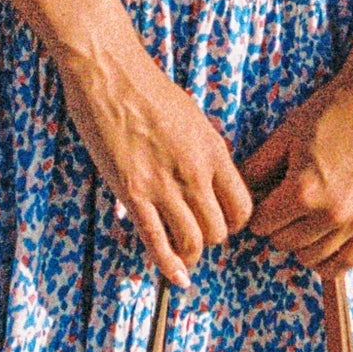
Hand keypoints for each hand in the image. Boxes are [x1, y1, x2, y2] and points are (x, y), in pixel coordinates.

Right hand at [56, 33, 252, 288]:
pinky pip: (156, 240)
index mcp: (213, 151)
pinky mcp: (133, 192)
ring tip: (186, 256)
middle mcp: (194, 172)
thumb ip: (205, 151)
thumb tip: (209, 176)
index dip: (237, 223)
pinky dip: (168, 265)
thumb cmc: (148, 88)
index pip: (242, 206)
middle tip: (200, 238)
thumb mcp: (193, 118)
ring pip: (193, 240)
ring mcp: (163, 185)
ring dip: (191, 253)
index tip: (224, 224)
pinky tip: (175, 278)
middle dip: (212, 239)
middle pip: (219, 229)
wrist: (109, 73)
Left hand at [241, 61, 352, 273]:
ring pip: (311, 256)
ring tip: (300, 219)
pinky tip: (319, 247)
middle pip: (283, 242)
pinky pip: (347, 261)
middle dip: (276, 225)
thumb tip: (238, 192)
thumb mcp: (285, 135)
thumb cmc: (331, 111)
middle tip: (281, 203)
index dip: (257, 211)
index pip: (262, 224)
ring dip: (299, 242)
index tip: (263, 197)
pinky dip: (328, 262)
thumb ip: (257, 168)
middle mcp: (330, 213)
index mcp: (303, 191)